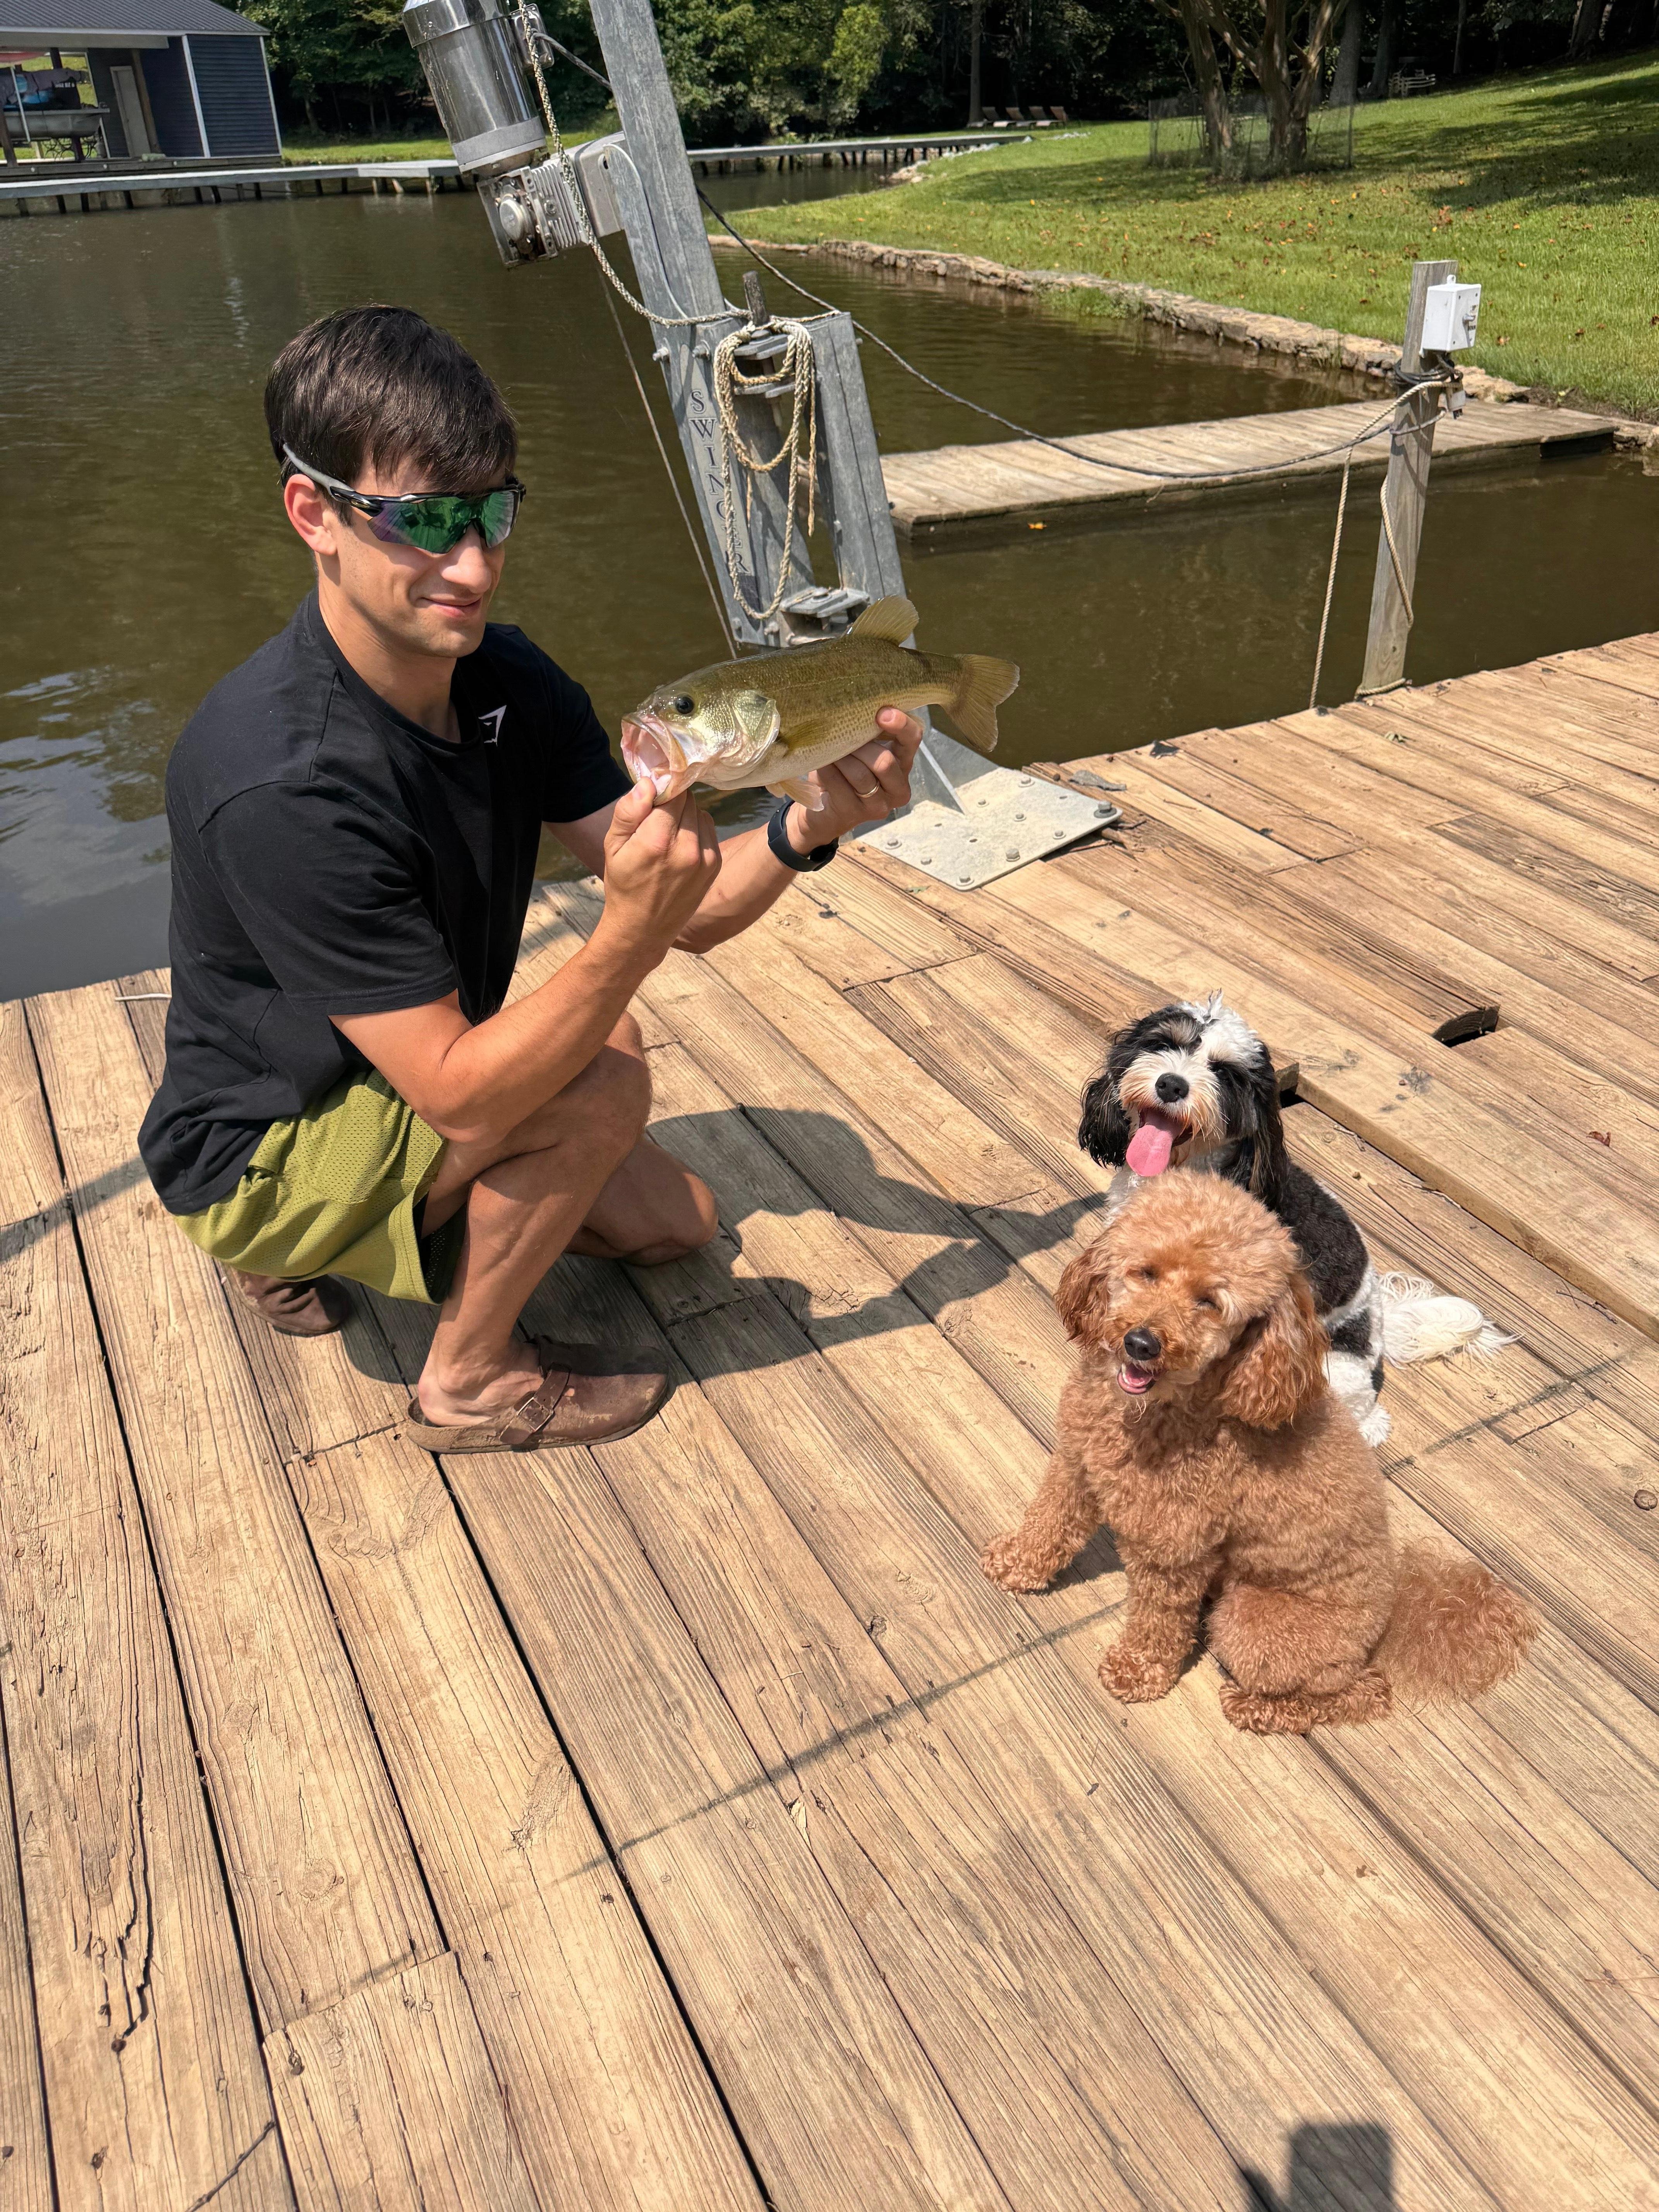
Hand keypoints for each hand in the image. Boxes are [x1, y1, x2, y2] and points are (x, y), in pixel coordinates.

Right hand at [599, 780, 721, 959]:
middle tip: (656, 822)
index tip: (652, 799)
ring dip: (686, 817)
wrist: (644, 929)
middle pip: (688, 800)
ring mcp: (705, 858)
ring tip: (668, 837)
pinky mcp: (715, 865)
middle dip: (673, 804)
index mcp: (657, 841)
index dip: (662, 790)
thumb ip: (629, 812)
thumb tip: (648, 783)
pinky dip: (697, 831)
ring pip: (700, 813)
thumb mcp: (612, 847)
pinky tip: (681, 848)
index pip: (672, 792)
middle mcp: (686, 848)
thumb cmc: (624, 885)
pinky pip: (709, 830)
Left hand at [785, 708, 922, 851]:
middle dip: (859, 747)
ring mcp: (879, 805)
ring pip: (861, 774)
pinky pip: (840, 785)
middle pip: (885, 761)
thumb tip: (855, 706)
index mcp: (903, 763)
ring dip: (841, 759)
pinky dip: (827, 771)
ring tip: (829, 752)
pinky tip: (822, 766)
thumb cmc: (844, 771)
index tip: (881, 713)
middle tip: (841, 740)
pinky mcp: (856, 814)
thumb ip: (866, 732)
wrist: (823, 809)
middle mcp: (899, 788)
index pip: (912, 739)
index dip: (901, 724)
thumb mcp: (859, 748)